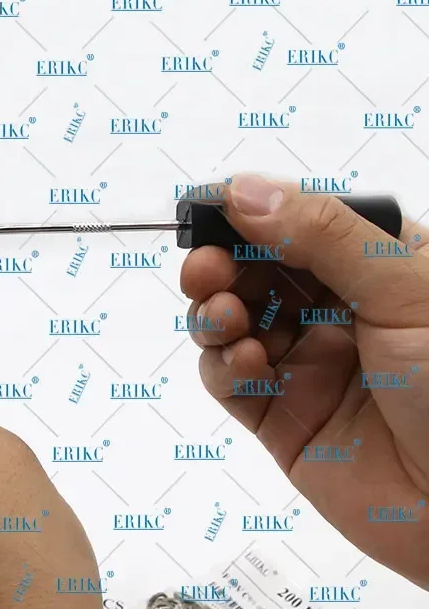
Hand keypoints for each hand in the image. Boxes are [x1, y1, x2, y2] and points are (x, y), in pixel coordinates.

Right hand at [181, 175, 428, 587]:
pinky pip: (230, 383)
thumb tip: (244, 189)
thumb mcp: (405, 290)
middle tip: (204, 270)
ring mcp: (305, 366)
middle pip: (255, 275)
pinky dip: (224, 367)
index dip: (250, 215)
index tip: (209, 210)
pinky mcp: (279, 418)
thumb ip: (324, 235)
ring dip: (215, 315)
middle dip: (222, 266)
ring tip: (225, 319)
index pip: (297, 226)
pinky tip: (247, 366)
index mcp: (375, 269)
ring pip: (232, 326)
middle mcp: (335, 313)